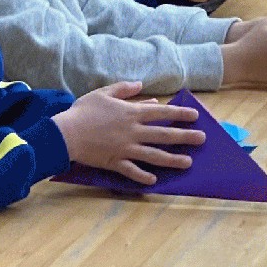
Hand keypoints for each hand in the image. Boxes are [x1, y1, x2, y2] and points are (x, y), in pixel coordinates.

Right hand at [52, 82, 205, 185]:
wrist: (65, 133)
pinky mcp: (115, 162)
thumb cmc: (82, 111)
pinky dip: (143, 176)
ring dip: (173, 159)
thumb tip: (141, 86)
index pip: (162, 113)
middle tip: (202, 139)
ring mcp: (125, 149)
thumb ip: (124, 89)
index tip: (195, 116)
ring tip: (188, 162)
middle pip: (164, 135)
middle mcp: (133, 132)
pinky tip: (154, 180)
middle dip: (185, 137)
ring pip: (154, 156)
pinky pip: (132, 171)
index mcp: (131, 113)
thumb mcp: (103, 93)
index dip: (180, 114)